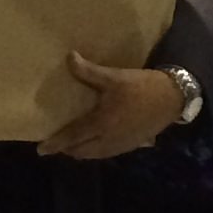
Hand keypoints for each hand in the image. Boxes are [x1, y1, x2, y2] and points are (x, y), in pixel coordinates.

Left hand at [38, 54, 184, 158]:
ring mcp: (121, 146)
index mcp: (101, 124)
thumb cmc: (141, 87)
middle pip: (81, 151)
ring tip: (73, 142)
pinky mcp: (131, 146)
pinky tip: (96, 140)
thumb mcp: (114, 77)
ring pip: (94, 154)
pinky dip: (95, 150)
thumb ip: (88, 71)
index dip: (56, 144)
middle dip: (67, 149)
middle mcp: (108, 140)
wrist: (172, 98)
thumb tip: (69, 58)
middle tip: (56, 142)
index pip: (72, 137)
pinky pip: (106, 153)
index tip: (41, 150)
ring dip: (81, 151)